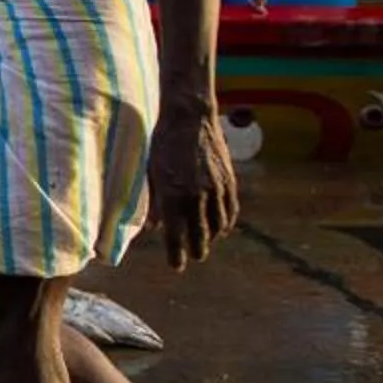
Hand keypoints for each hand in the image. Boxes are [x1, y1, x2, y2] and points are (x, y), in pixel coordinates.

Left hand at [147, 105, 238, 269]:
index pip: (175, 236)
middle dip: (196, 250)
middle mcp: (197, 197)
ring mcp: (216, 189)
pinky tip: (222, 226)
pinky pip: (231, 210)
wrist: (189, 116)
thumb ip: (151, 203)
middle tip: (193, 257)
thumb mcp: (150, 173)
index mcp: (173, 196)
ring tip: (206, 243)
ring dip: (212, 237)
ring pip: (218, 226)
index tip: (176, 266)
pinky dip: (227, 222)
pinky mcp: (229, 180)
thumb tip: (150, 228)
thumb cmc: (162, 143)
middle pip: (199, 236)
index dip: (176, 254)